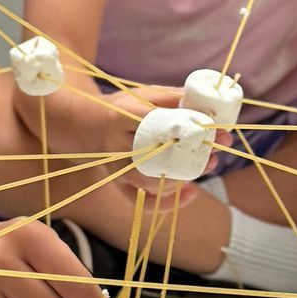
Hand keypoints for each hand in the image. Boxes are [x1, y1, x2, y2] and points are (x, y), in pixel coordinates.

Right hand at [41, 77, 216, 203]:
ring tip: (207, 167)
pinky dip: (167, 203)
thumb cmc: (118, 107)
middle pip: (158, 157)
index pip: (159, 125)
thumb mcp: (142, 94)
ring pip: (152, 182)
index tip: (214, 129)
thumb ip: (172, 97)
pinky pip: (142, 201)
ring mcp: (116, 169)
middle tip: (216, 152)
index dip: (189, 129)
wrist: (81, 125)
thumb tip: (207, 105)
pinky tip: (190, 194)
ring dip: (183, 178)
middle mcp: (115, 146)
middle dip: (191, 157)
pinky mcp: (118, 185)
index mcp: (121, 118)